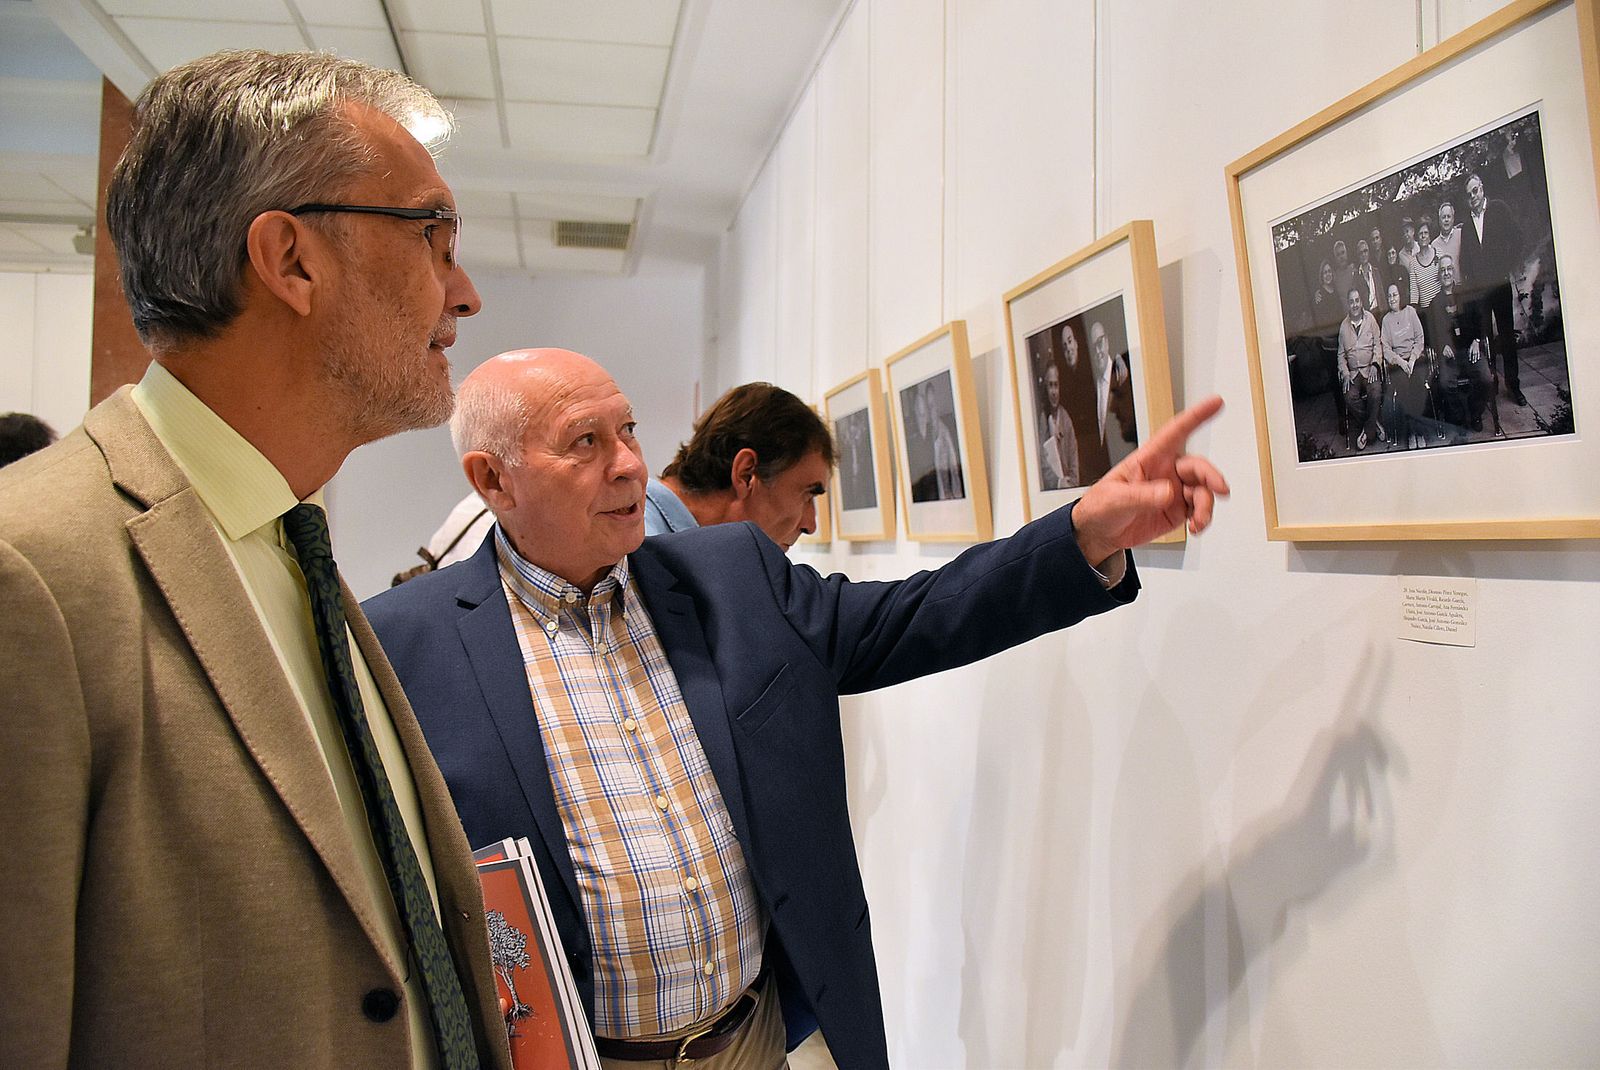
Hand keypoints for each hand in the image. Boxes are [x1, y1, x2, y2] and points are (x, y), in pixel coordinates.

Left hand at [1072, 396, 1229, 564]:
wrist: (1098, 532)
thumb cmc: (1099, 507)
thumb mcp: (1115, 499)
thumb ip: (1142, 496)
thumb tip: (1168, 492)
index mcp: (1149, 459)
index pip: (1175, 432)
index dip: (1196, 416)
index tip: (1216, 403)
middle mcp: (1166, 472)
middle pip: (1197, 467)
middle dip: (1211, 476)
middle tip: (1220, 489)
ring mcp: (1174, 491)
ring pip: (1203, 490)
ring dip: (1206, 506)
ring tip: (1198, 521)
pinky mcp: (1177, 510)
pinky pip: (1199, 510)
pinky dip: (1202, 519)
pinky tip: (1195, 527)